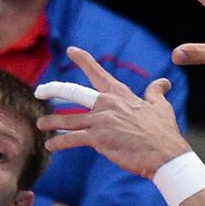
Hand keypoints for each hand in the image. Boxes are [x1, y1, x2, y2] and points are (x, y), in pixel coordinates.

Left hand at [35, 47, 189, 178]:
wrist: (164, 155)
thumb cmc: (164, 133)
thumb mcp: (161, 107)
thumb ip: (156, 93)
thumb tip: (163, 82)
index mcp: (120, 94)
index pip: (98, 72)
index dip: (83, 59)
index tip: (71, 50)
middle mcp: (106, 104)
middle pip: (73, 92)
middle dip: (53, 89)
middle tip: (39, 91)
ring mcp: (101, 121)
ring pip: (67, 119)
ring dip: (51, 122)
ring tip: (40, 124)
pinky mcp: (98, 139)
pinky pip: (72, 140)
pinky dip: (59, 143)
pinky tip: (50, 146)